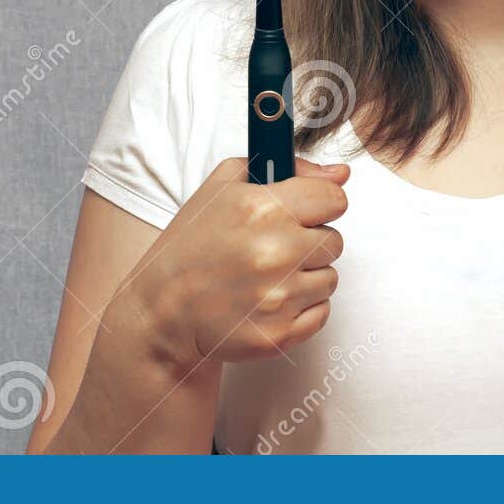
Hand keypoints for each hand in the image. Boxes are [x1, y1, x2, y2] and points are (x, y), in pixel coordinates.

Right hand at [121, 155, 347, 374]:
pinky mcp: (280, 335)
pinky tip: (270, 300)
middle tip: (274, 246)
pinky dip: (302, 308)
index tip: (304, 210)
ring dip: (306, 276)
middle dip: (309, 241)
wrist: (163, 311)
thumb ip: (290, 168)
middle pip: (335, 240)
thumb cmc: (192, 245)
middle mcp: (275, 253)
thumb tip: (341, 174)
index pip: (335, 198)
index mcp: (262, 209)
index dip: (320, 203)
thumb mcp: (223, 186)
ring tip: (268, 276)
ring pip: (330, 278)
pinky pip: (322, 312)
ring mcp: (278, 298)